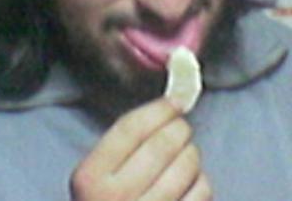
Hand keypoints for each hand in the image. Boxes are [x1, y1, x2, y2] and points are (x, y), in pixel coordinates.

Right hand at [70, 98, 212, 200]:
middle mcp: (115, 198)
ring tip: (185, 155)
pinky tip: (190, 182)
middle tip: (182, 127)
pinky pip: (200, 193)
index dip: (158, 109)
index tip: (176, 100)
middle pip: (162, 144)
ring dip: (192, 154)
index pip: (130, 128)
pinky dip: (201, 181)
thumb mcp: (96, 178)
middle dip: (179, 128)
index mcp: (90, 178)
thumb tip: (167, 110)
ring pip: (186, 166)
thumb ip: (120, 148)